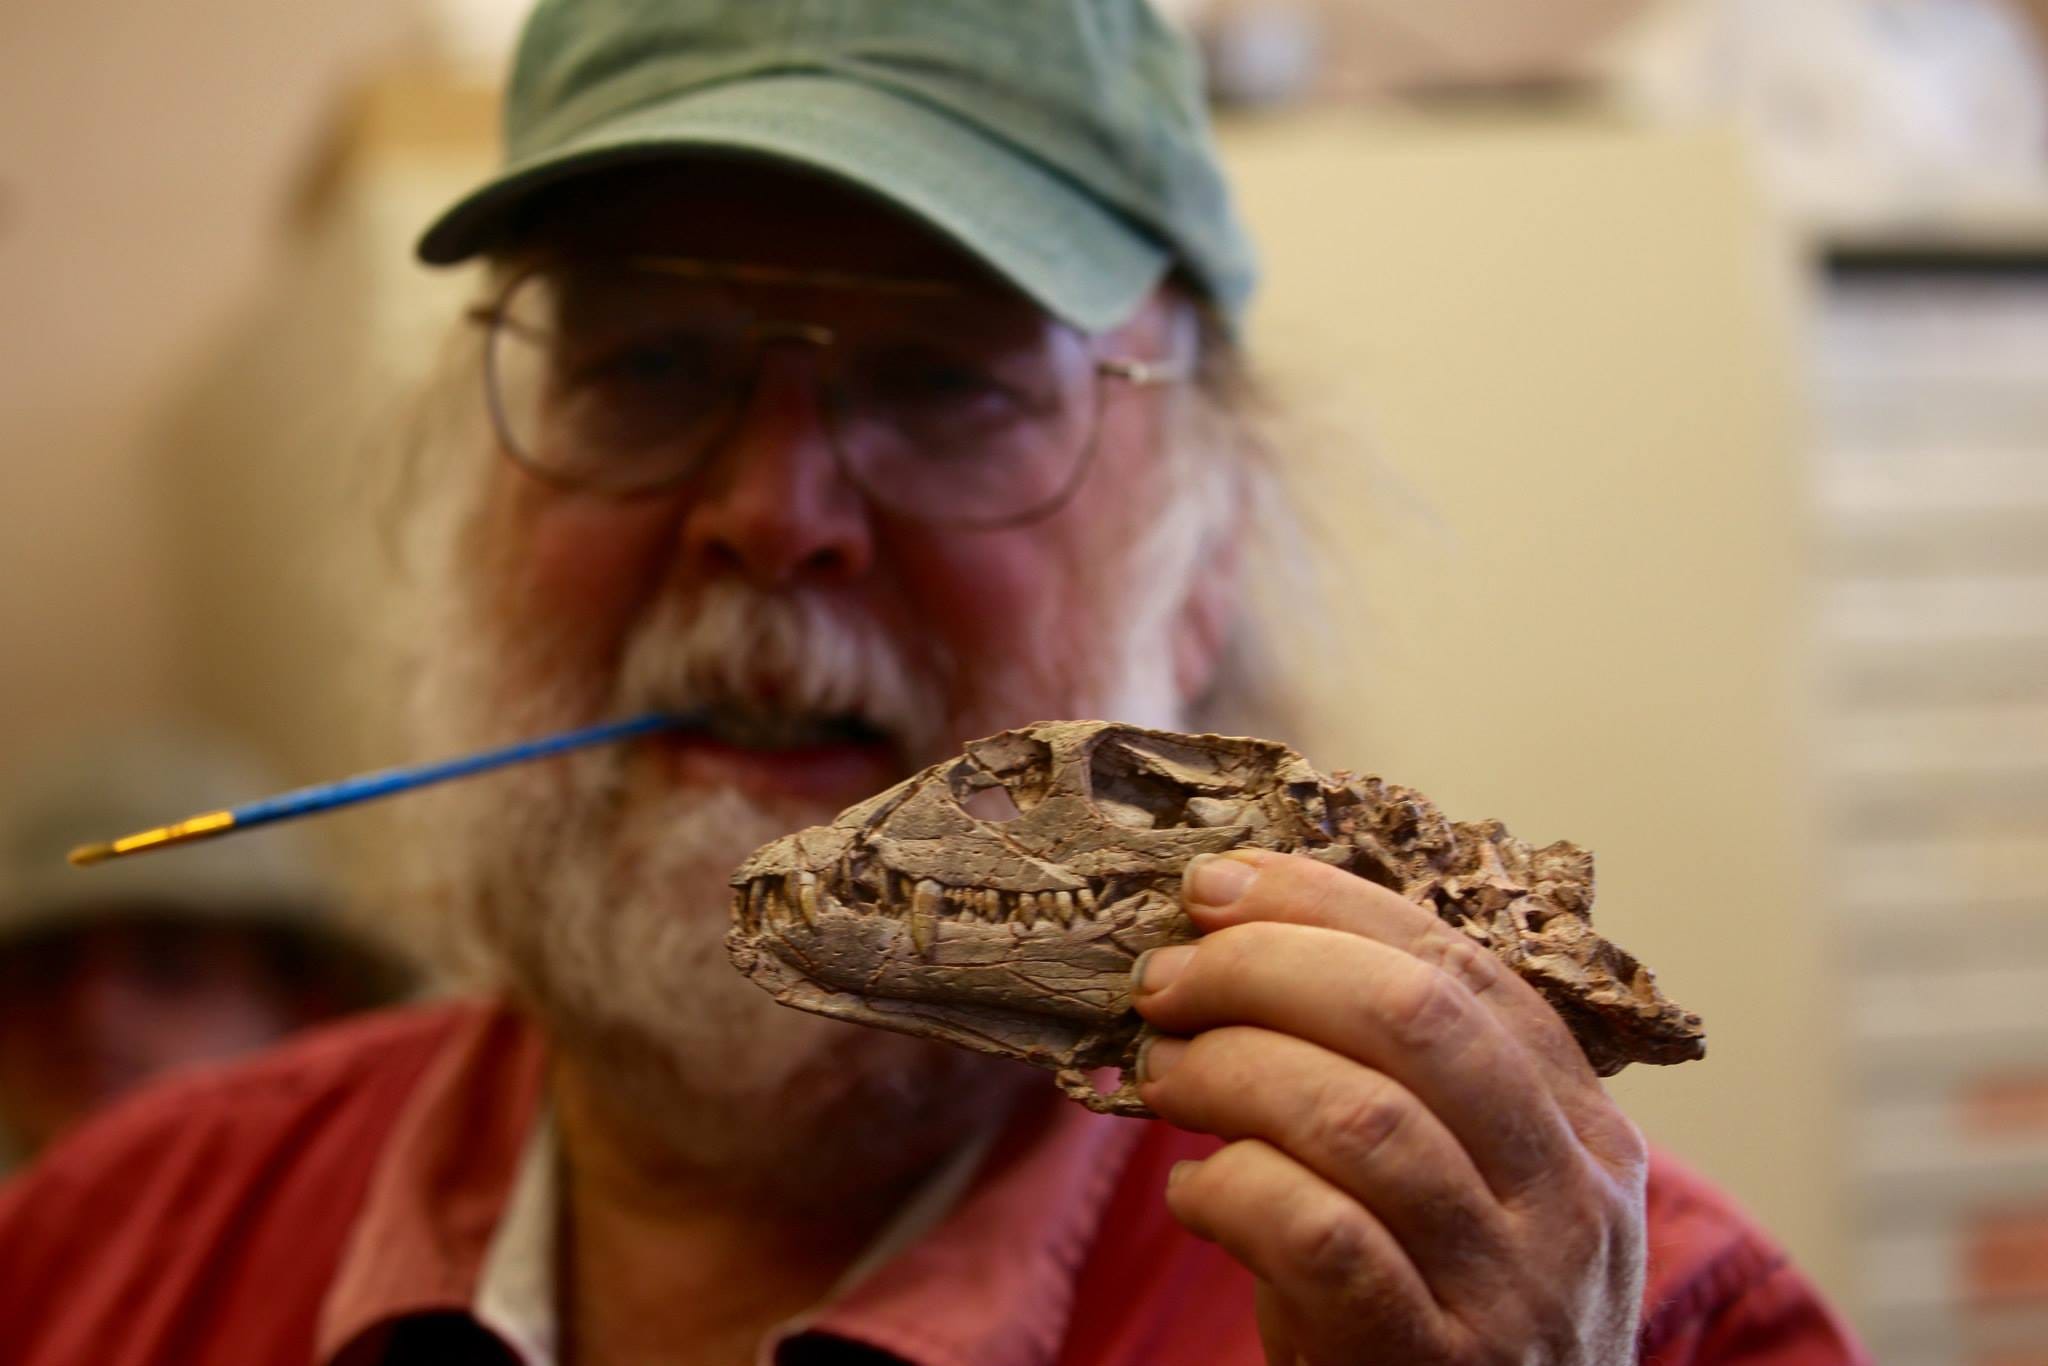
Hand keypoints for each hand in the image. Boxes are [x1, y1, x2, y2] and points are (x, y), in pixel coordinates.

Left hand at [1132, 849, 1647, 1365]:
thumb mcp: (1457, 1192)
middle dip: (1265, 968)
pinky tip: (1196, 1191)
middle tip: (1166, 981)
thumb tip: (1229, 940)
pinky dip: (1235, 1191)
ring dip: (1231, 1073)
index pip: (1459, 965)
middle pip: (1414, 1016)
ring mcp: (1514, 1291)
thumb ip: (1391, 1080)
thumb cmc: (1439, 1318)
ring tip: (1163, 1078)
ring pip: (1361, 1118)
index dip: (1326, 905)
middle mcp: (1570, 1199)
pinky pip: (1322, 1238)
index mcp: (1583, 1126)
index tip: (1218, 885)